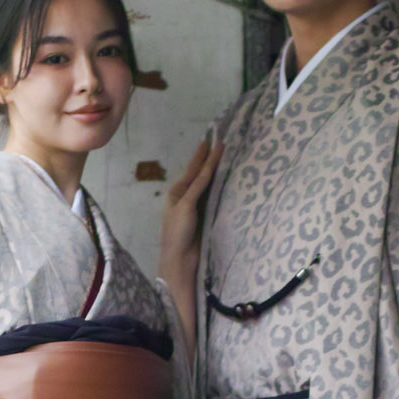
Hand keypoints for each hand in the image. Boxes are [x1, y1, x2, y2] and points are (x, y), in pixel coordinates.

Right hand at [158, 135, 221, 348]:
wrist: (178, 264)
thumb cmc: (188, 250)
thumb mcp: (199, 227)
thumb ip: (206, 213)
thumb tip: (221, 204)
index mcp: (180, 201)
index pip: (195, 177)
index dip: (204, 161)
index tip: (214, 146)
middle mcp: (178, 197)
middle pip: (194, 170)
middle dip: (205, 152)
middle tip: (216, 134)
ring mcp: (180, 200)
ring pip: (198, 173)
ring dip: (208, 156)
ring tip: (219, 139)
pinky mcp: (185, 205)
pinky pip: (200, 182)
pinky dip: (208, 168)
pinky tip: (215, 156)